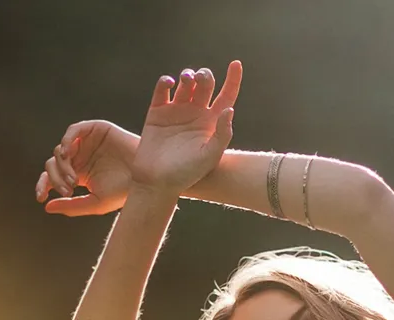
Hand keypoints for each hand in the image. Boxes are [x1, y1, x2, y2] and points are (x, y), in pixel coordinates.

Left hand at [37, 120, 138, 215]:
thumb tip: (46, 207)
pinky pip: (73, 131)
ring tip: (75, 180)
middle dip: (55, 178)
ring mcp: (87, 143)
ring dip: (62, 165)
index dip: (44, 185)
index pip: (52, 177)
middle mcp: (80, 157)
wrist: (147, 177)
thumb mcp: (95, 203)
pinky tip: (68, 154)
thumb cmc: (125, 192)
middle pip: (53, 164)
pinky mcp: (95, 130)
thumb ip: (72, 206)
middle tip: (68, 190)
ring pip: (60, 150)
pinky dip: (66, 141)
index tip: (41, 197)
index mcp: (79, 174)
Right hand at [131, 61, 239, 193]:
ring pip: (185, 83)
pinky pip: (162, 90)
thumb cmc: (186, 173)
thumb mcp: (209, 157)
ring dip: (188, 75)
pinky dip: (165, 81)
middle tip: (201, 79)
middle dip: (205, 76)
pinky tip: (169, 82)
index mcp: (212, 123)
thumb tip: (229, 109)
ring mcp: (176, 111)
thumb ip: (222, 134)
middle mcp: (196, 113)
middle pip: (205, 85)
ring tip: (187, 79)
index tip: (235, 63)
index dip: (233, 79)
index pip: (226, 95)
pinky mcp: (157, 112)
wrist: (157, 181)